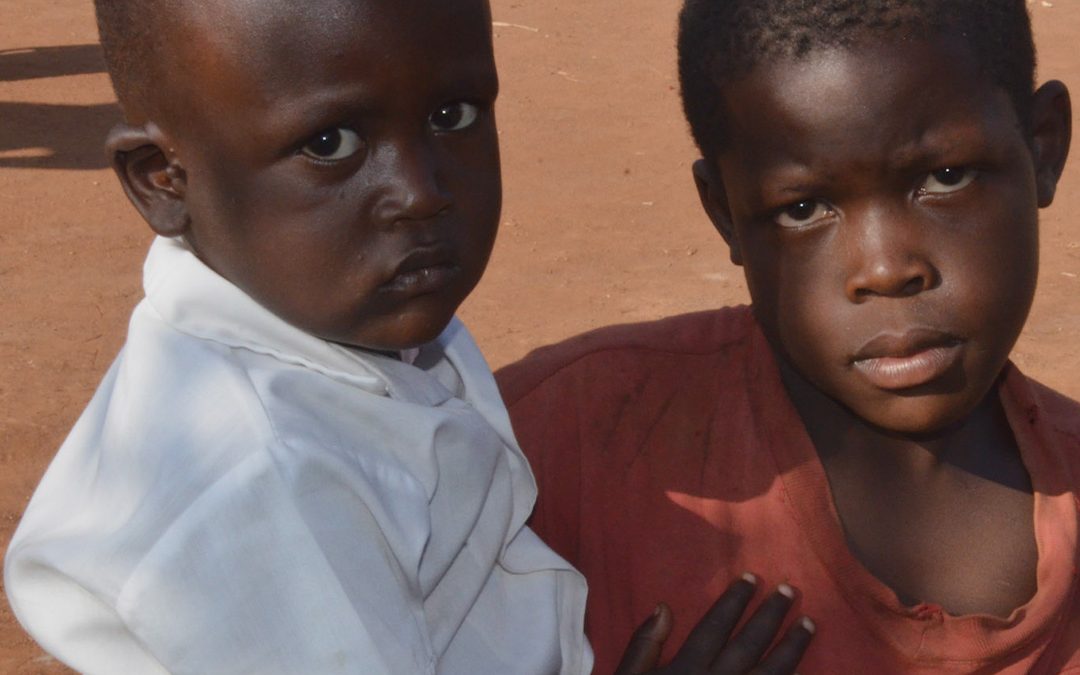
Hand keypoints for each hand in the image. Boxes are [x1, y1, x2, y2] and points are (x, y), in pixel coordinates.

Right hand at [614, 573, 814, 673]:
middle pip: (749, 644)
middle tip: (792, 589)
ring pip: (771, 674)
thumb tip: (664, 607)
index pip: (715, 627)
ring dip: (793, 648)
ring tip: (810, 624)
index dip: (734, 601)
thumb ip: (644, 645)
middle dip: (771, 615)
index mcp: (685, 671)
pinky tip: (804, 671)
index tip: (752, 577)